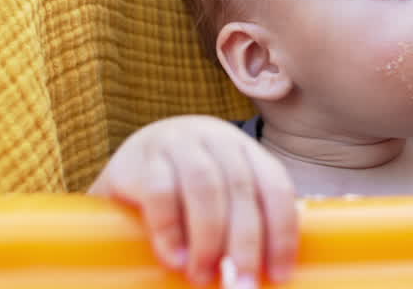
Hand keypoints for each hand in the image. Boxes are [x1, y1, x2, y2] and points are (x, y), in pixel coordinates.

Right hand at [89, 116, 298, 286]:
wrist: (130, 160)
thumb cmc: (186, 189)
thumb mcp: (221, 194)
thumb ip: (244, 217)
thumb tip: (265, 273)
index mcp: (244, 149)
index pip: (274, 186)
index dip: (281, 232)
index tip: (278, 274)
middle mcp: (215, 138)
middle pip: (240, 189)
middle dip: (245, 243)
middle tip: (241, 285)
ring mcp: (177, 143)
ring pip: (204, 187)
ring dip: (208, 239)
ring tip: (202, 275)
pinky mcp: (140, 159)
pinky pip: (160, 192)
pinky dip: (170, 230)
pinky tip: (175, 258)